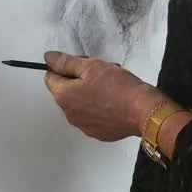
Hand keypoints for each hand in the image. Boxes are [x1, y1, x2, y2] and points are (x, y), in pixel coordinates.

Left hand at [44, 52, 162, 140]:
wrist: (143, 111)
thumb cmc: (118, 86)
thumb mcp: (92, 66)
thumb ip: (66, 62)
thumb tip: (48, 58)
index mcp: (63, 96)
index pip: (51, 77)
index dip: (66, 68)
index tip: (85, 66)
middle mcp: (68, 114)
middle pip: (66, 92)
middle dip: (78, 82)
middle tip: (101, 76)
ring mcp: (83, 126)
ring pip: (79, 104)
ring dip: (89, 95)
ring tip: (110, 90)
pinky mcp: (97, 133)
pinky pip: (92, 117)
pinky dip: (99, 109)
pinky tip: (114, 104)